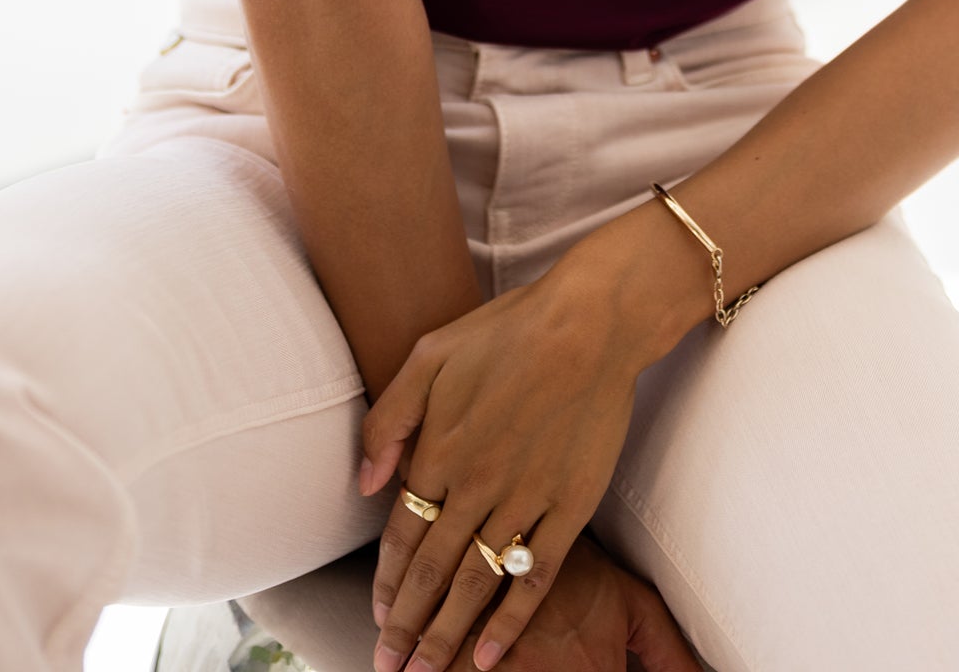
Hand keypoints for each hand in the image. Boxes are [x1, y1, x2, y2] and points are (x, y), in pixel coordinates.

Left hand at [359, 263, 651, 671]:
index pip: (403, 536)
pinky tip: (491, 655)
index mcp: (440, 450)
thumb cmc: (509, 330)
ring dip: (448, 636)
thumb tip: (366, 484)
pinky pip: (535, 576)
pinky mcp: (571, 505)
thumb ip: (390, 419)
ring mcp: (526, 498)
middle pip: (433, 572)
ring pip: (477, 584)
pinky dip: (511, 621)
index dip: (387, 585)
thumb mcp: (430, 353)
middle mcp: (477, 484)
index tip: (377, 620)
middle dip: (408, 628)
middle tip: (389, 668)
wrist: (592, 321)